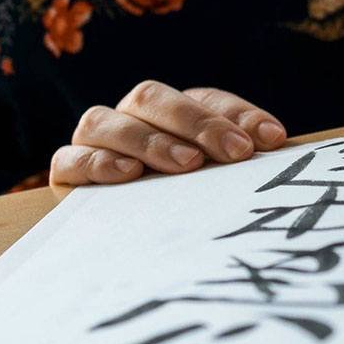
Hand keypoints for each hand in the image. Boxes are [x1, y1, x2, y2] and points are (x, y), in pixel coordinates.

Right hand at [50, 81, 286, 185]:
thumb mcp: (216, 175)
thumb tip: (274, 138)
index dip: (237, 115)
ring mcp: (96, 140)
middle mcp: (131, 116)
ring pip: (109, 121)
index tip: (271, 140)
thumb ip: (238, 152)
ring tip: (188, 164)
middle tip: (235, 151)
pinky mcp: (69, 171)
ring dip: (151, 140)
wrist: (131, 245)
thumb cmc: (186, 200)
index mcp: (172, 110)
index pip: (205, 99)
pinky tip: (128, 174)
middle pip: (154, 98)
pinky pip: (72, 159)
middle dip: (198, 123)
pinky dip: (99, 162)